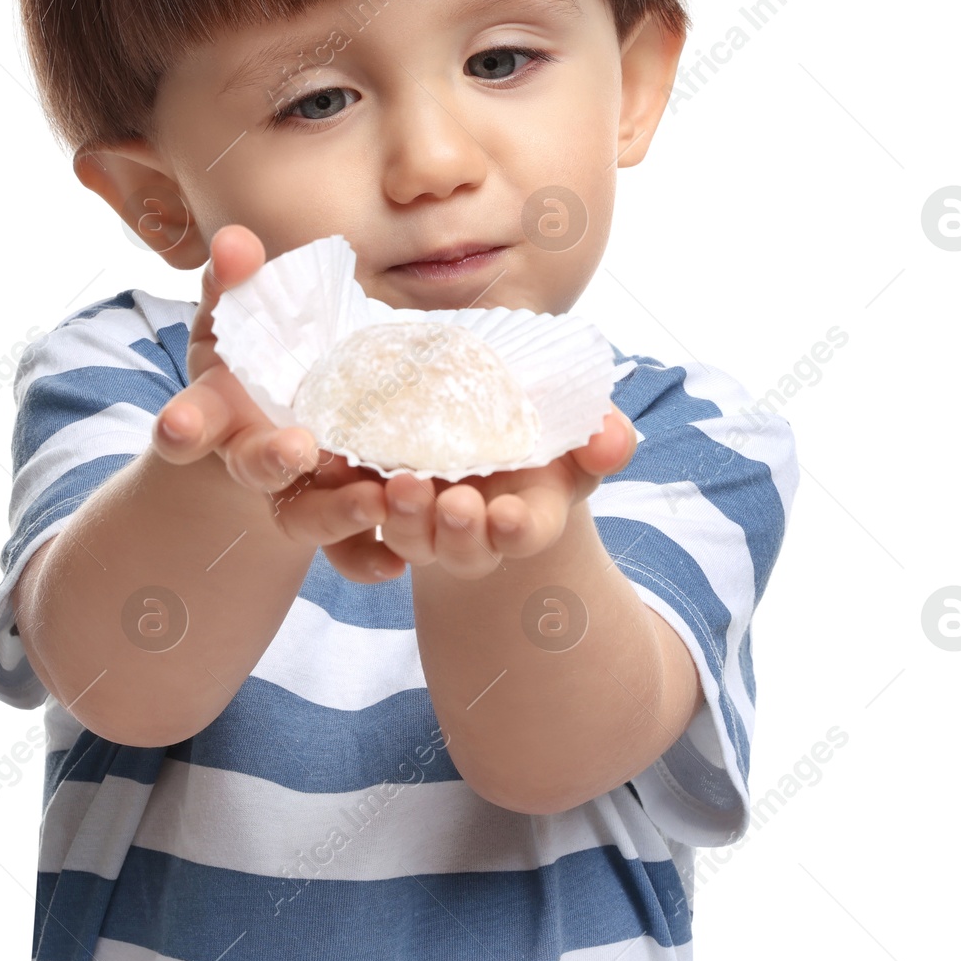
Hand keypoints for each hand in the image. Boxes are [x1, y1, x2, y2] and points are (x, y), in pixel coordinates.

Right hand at [152, 224, 389, 558]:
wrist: (272, 433)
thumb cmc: (246, 368)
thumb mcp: (231, 321)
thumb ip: (229, 283)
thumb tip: (236, 240)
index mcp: (216, 413)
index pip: (189, 421)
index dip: (180, 425)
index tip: (176, 426)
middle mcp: (248, 460)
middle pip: (253, 467)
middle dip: (268, 459)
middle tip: (294, 448)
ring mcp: (290, 497)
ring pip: (305, 515)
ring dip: (337, 511)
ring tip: (376, 500)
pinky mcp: (332, 521)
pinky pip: (347, 550)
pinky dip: (367, 557)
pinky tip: (395, 562)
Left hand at [371, 406, 638, 580]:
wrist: (468, 408)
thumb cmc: (535, 420)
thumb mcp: (576, 422)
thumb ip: (602, 433)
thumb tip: (614, 440)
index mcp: (526, 514)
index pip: (526, 534)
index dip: (519, 531)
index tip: (509, 515)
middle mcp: (473, 530)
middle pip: (464, 551)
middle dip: (458, 533)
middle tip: (453, 503)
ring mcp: (422, 521)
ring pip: (410, 540)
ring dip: (404, 520)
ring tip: (397, 487)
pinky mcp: (376, 504)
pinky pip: (359, 522)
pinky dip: (352, 510)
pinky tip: (346, 477)